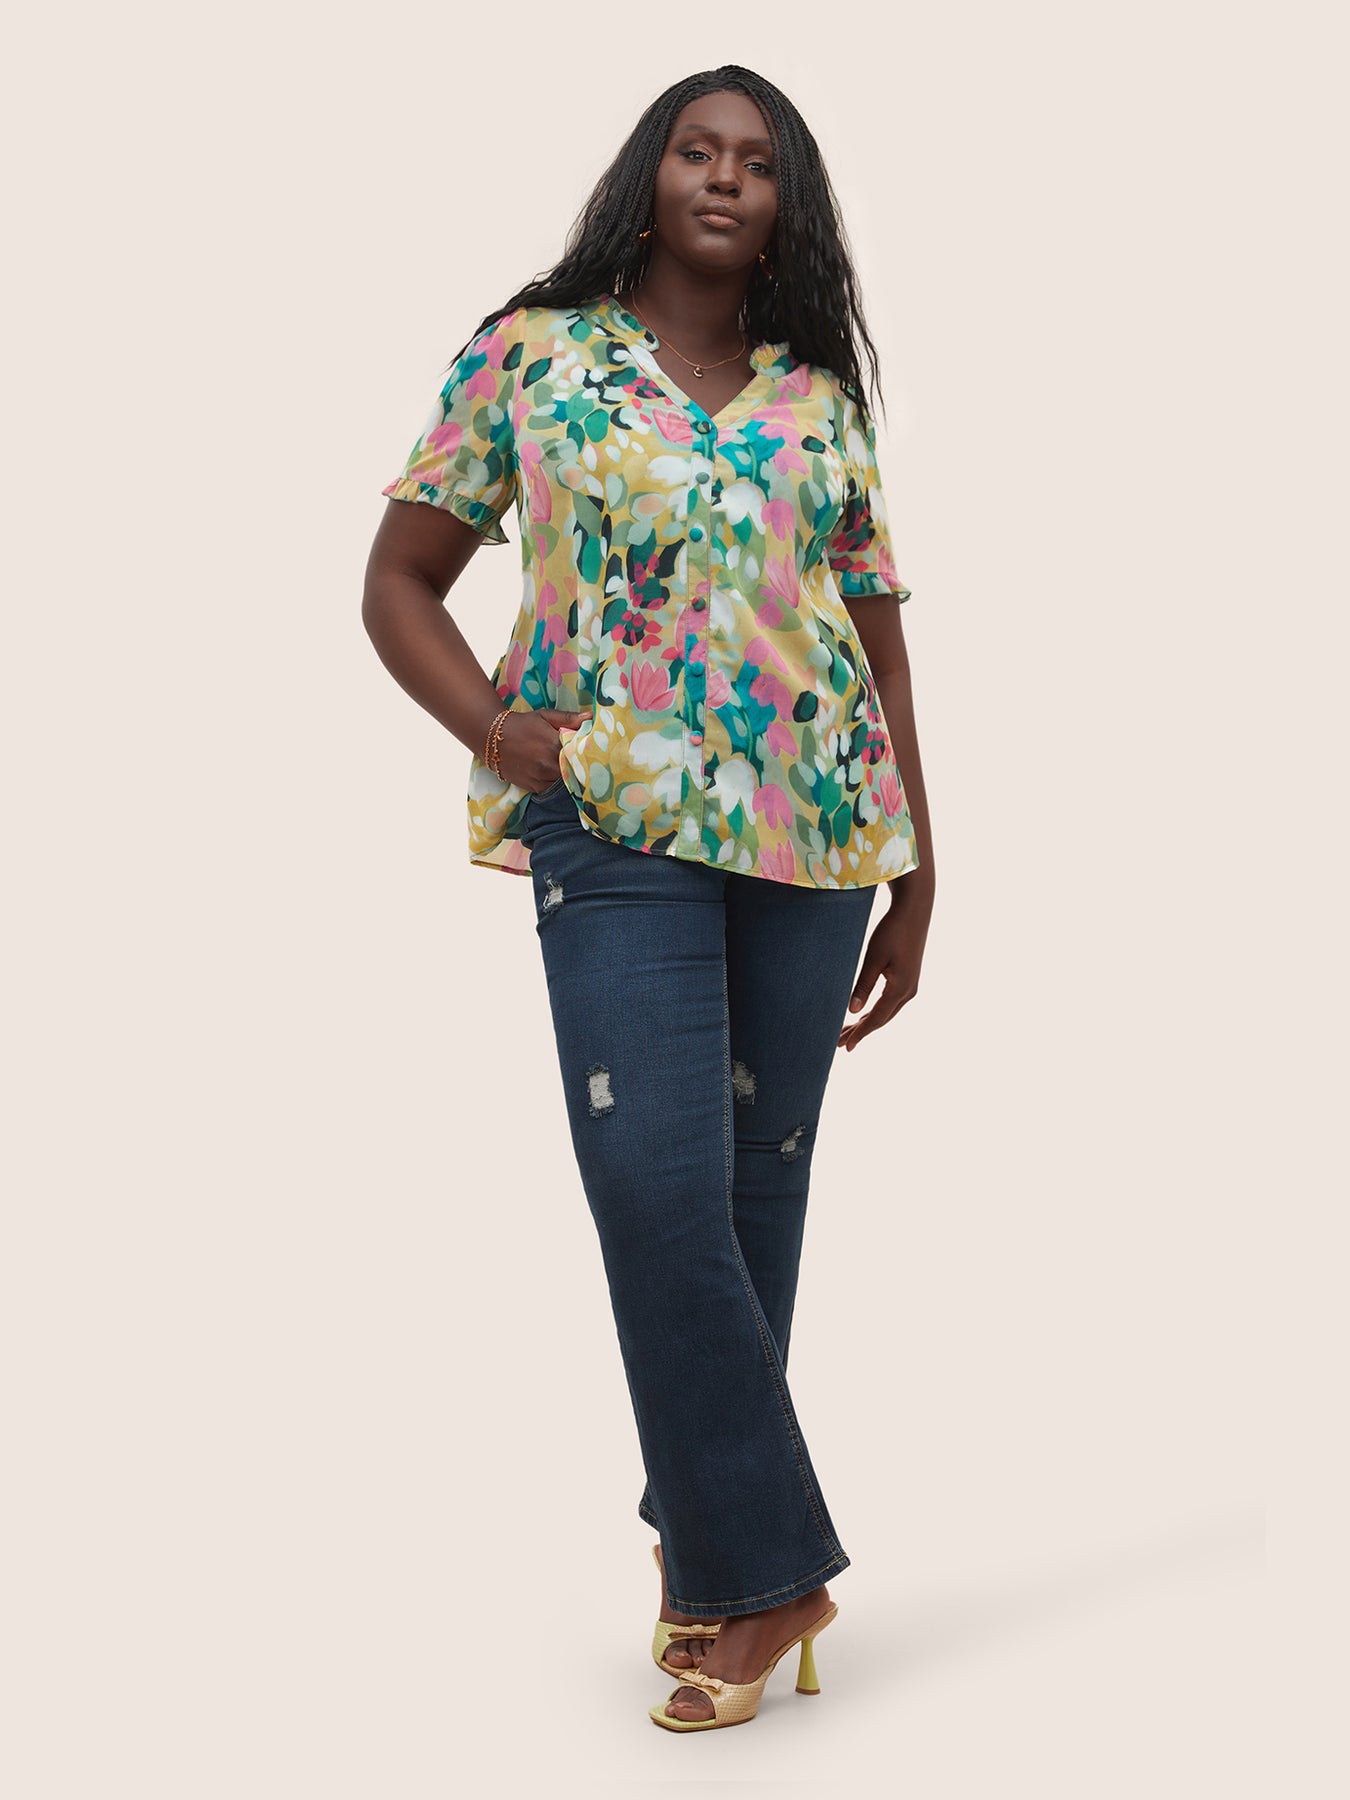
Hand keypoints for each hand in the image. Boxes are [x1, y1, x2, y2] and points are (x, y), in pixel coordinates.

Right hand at [496, 706, 587, 792]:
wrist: (492, 738)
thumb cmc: (523, 724)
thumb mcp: (545, 716)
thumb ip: (569, 718)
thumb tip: (591, 716)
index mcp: (555, 744)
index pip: (580, 753)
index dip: (586, 754)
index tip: (591, 752)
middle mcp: (549, 763)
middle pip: (574, 770)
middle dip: (578, 767)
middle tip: (584, 763)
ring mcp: (541, 777)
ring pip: (564, 782)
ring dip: (567, 776)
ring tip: (569, 769)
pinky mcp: (534, 787)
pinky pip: (552, 789)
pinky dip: (555, 784)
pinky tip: (554, 775)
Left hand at [838, 891, 930, 1051]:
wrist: (914, 911)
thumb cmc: (892, 931)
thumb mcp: (874, 958)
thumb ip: (863, 985)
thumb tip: (853, 1011)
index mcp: (900, 989)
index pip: (876, 1018)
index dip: (860, 1034)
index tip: (845, 1046)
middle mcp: (908, 991)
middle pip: (882, 1019)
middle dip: (861, 1031)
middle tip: (840, 1042)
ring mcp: (910, 986)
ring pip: (887, 1012)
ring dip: (868, 1022)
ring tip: (848, 1031)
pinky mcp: (908, 978)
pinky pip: (891, 1002)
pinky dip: (877, 1011)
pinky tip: (865, 1013)